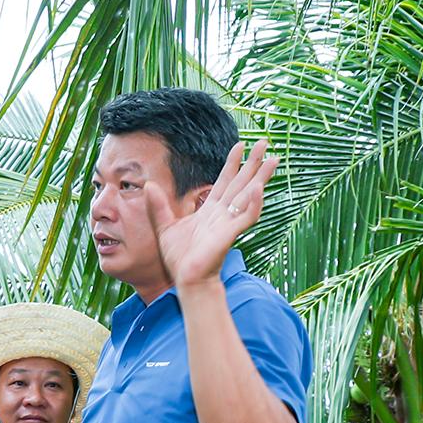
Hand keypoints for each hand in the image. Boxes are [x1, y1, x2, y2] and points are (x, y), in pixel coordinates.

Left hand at [146, 137, 278, 288]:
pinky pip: (245, 217)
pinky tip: (258, 189)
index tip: (240, 145)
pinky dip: (253, 204)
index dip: (232, 163)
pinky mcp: (230, 234)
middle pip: (241, 183)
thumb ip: (158, 206)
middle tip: (265, 142)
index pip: (224, 181)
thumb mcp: (164, 227)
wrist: (186, 280)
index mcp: (210, 210)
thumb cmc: (180, 258)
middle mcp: (223, 214)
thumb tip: (149, 185)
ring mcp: (229, 223)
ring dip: (261, 178)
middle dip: (253, 163)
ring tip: (273, 160)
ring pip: (249, 196)